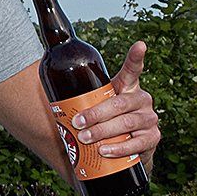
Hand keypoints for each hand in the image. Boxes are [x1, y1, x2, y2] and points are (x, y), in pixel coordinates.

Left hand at [71, 41, 159, 171]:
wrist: (123, 149)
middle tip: (77, 122)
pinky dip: (119, 148)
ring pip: (127, 123)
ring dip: (103, 131)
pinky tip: (105, 151)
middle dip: (96, 114)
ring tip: (86, 138)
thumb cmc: (103, 121)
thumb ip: (81, 96)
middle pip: (120, 103)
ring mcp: (149, 119)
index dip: (136, 57)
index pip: (132, 70)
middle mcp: (142, 100)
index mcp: (127, 87)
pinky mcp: (152, 138)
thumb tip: (44, 83)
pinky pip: (137, 144)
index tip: (140, 45)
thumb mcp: (94, 105)